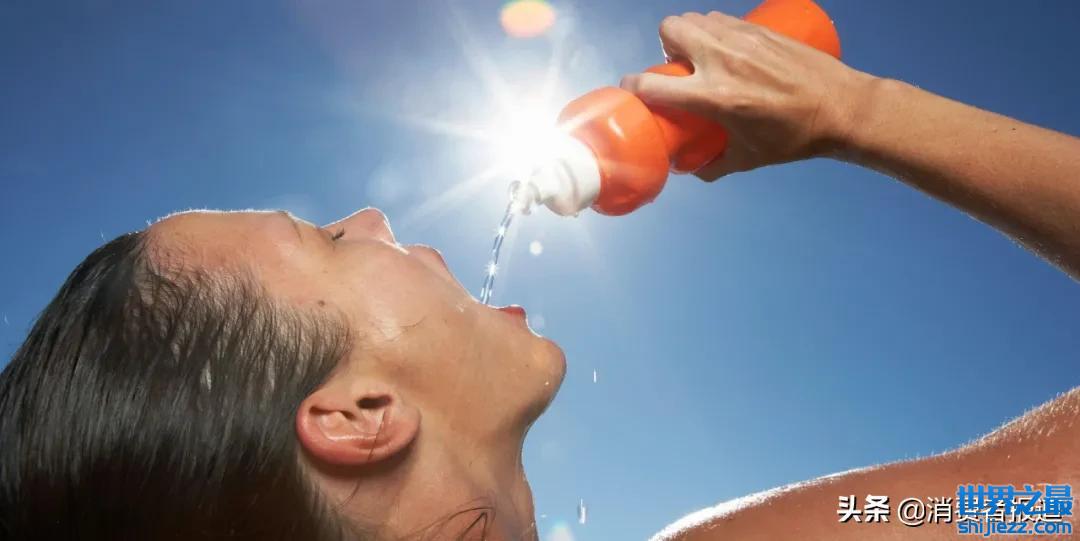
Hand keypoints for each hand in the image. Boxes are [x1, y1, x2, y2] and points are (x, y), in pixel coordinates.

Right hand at [620, 11, 871, 179]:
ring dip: (689, 34)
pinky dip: (713, 29)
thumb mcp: (747, 158)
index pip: (653, 84)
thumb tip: (689, 168)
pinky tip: (725, 46)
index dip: (633, 86)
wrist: (840, 108)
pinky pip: (720, 18)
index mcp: (714, 97)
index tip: (632, 90)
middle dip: (666, 45)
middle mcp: (722, 61)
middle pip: (670, 30)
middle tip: (678, 65)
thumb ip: (713, 165)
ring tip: (702, 55)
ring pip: (695, 18)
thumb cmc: (793, 138)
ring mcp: (741, 39)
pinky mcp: (758, 29)